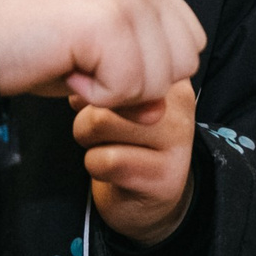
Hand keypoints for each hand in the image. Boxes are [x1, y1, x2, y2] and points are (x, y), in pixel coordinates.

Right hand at [0, 0, 203, 109]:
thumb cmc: (25, 42)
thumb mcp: (93, 65)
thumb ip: (135, 81)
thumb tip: (159, 112)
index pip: (188, 42)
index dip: (150, 70)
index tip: (99, 61)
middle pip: (183, 62)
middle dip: (138, 84)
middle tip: (83, 65)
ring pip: (158, 81)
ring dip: (112, 92)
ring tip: (69, 63)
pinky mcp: (107, 19)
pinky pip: (127, 89)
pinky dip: (93, 95)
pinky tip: (62, 67)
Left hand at [76, 80, 195, 245]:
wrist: (149, 198)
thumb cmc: (126, 139)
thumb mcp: (118, 98)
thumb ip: (103, 78)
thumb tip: (76, 74)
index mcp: (167, 72)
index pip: (116, 58)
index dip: (94, 79)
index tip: (97, 98)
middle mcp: (179, 101)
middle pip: (103, 88)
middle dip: (86, 113)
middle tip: (101, 129)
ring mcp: (177, 140)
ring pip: (99, 121)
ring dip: (88, 139)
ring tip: (105, 146)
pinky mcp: (164, 176)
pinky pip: (104, 160)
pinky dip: (95, 166)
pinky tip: (112, 170)